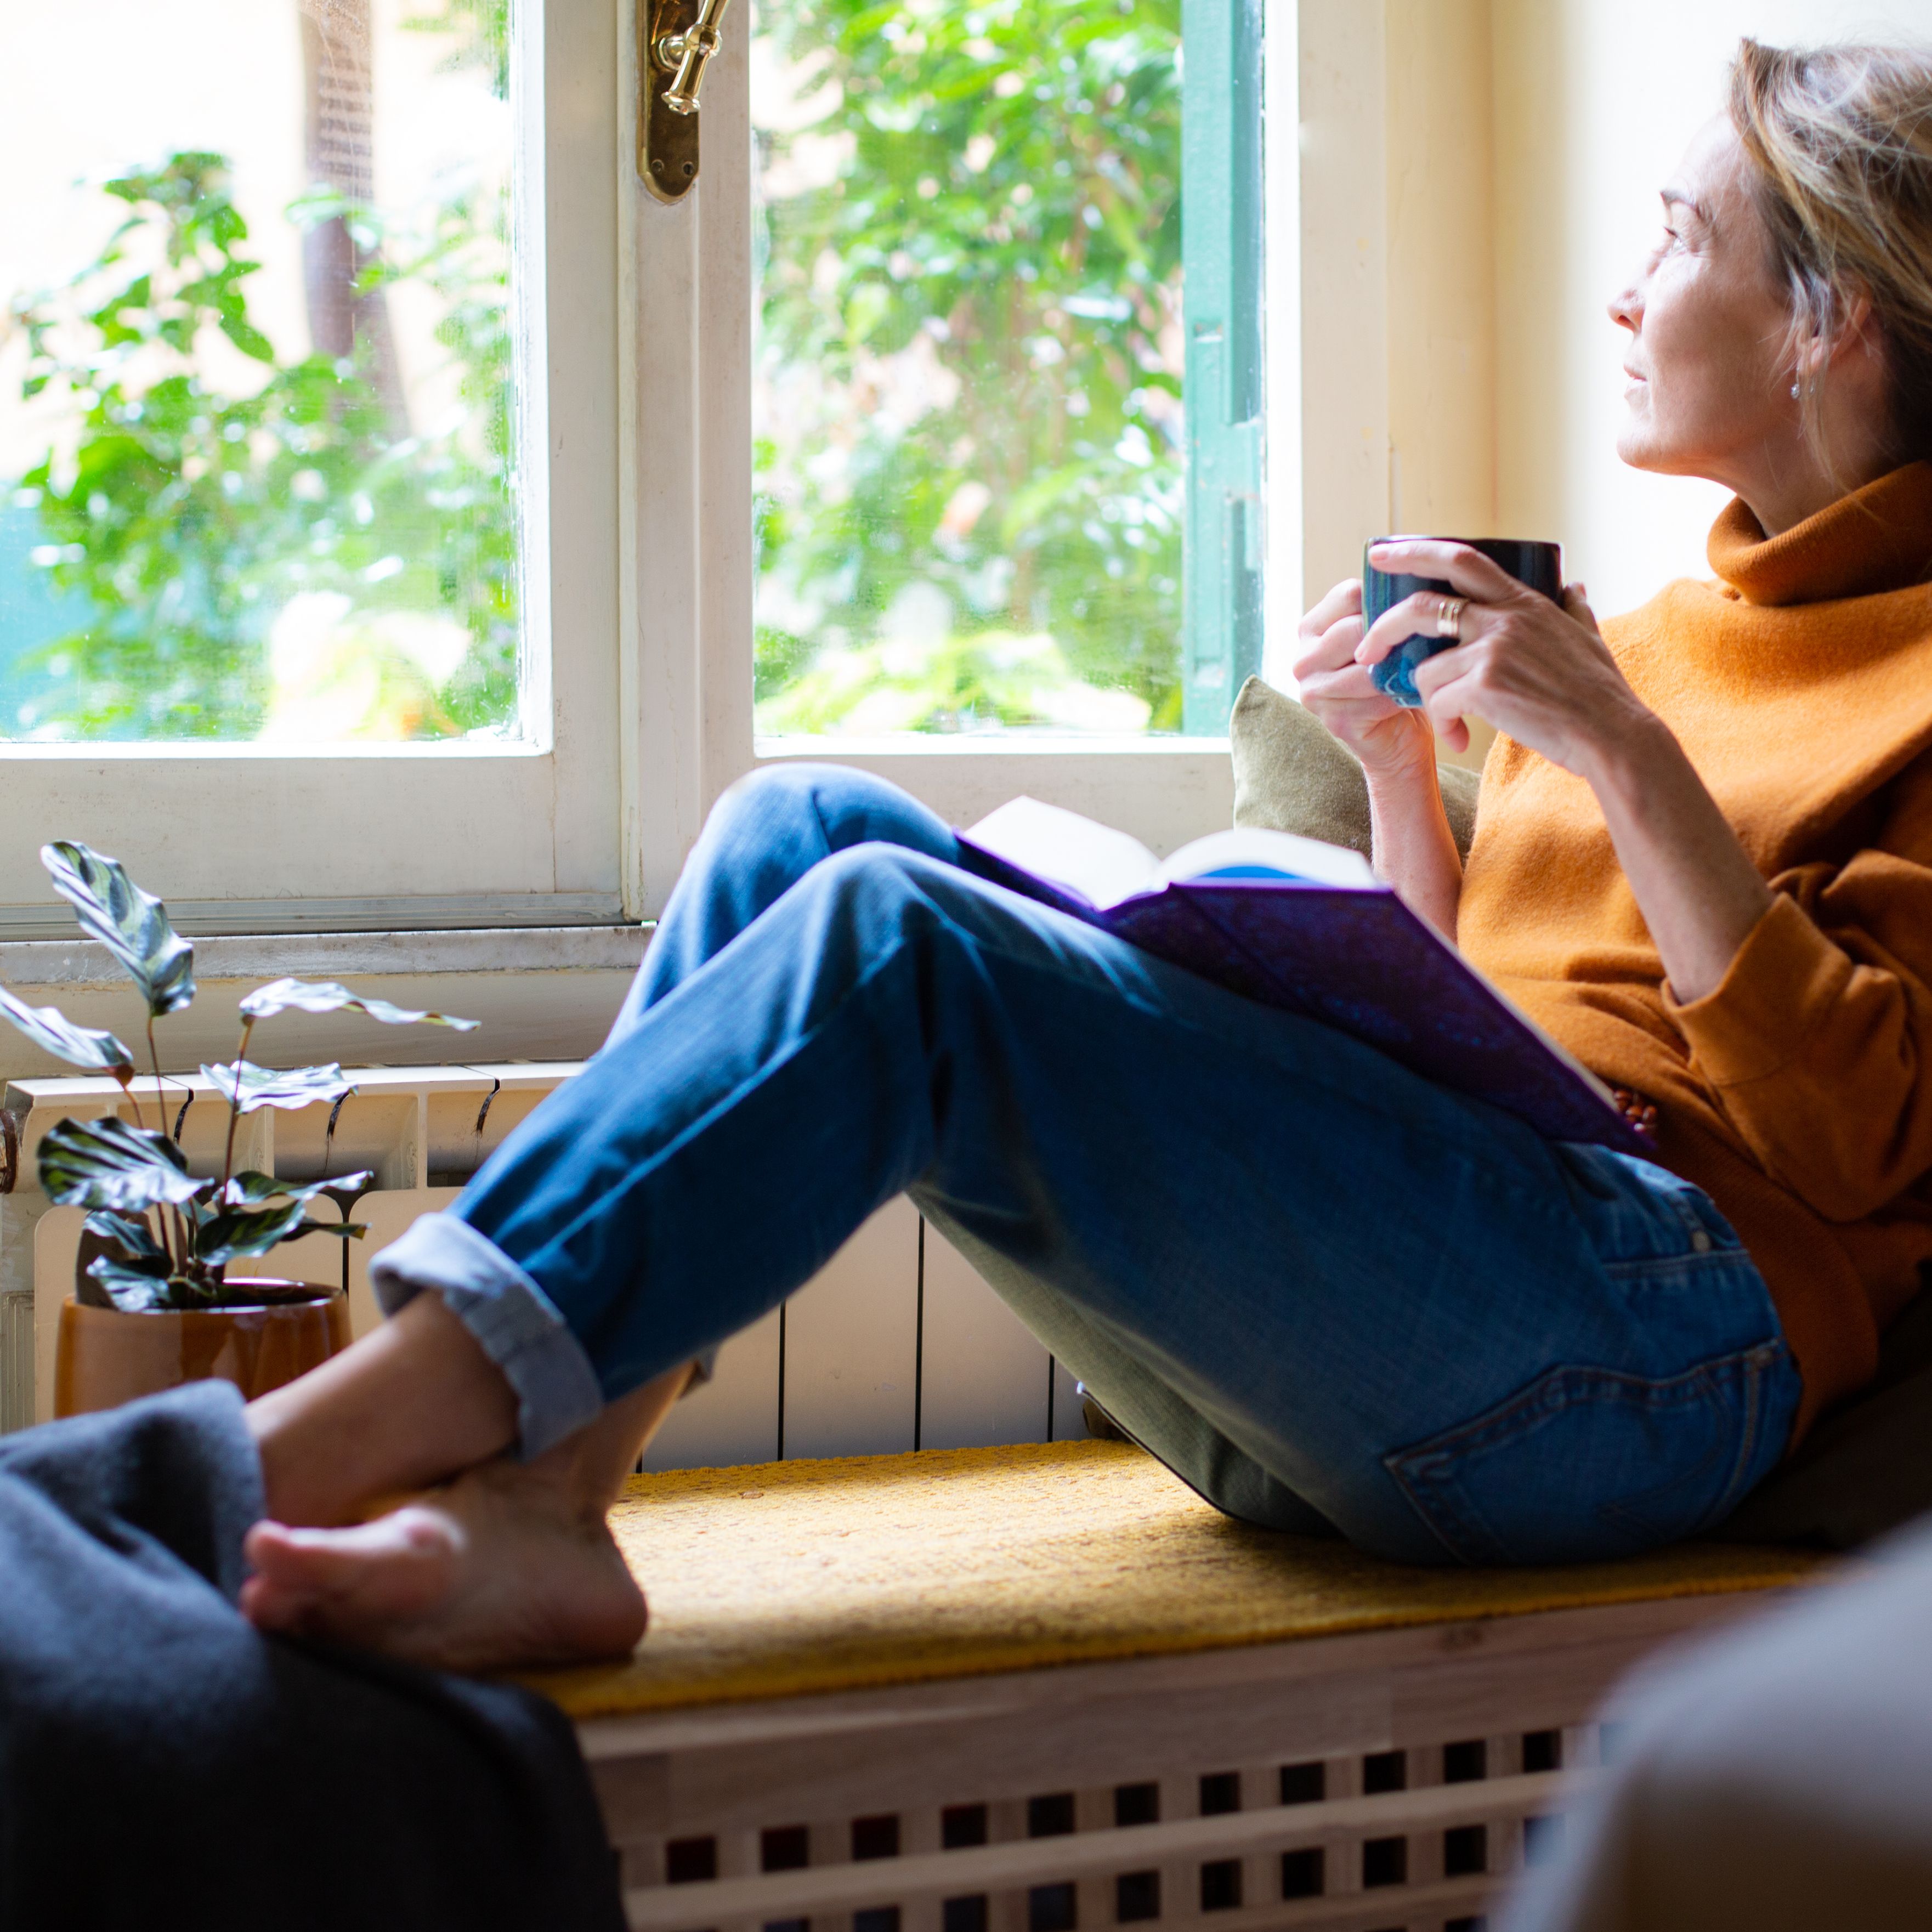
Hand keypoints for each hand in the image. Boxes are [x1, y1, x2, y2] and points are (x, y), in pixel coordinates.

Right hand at [1291, 577, 1435, 780]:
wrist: (1397, 737)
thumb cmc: (1394, 677)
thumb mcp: (1385, 635)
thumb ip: (1383, 608)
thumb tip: (1418, 573)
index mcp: (1312, 628)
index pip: (1348, 594)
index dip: (1385, 599)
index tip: (1414, 609)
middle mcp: (1303, 658)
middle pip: (1353, 629)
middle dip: (1393, 636)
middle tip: (1427, 639)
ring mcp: (1313, 691)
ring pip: (1365, 666)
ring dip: (1399, 668)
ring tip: (1423, 666)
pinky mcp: (1333, 720)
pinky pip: (1375, 698)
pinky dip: (1401, 696)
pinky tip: (1415, 694)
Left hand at [1355, 540, 1654, 771]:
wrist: (1611, 734)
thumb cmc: (1600, 692)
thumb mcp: (1588, 636)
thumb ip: (1574, 607)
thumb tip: (1574, 585)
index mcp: (1523, 602)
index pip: (1460, 559)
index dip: (1413, 553)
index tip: (1379, 555)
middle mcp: (1504, 619)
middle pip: (1421, 607)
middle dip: (1382, 627)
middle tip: (1366, 651)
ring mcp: (1493, 650)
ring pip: (1426, 669)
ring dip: (1427, 699)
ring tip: (1450, 720)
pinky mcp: (1485, 686)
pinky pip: (1438, 702)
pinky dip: (1442, 723)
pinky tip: (1459, 737)